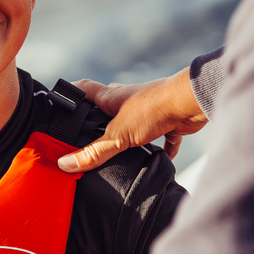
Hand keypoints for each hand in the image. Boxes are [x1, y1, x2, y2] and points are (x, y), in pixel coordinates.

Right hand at [57, 69, 207, 172]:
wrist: (190, 103)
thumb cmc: (153, 108)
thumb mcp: (117, 135)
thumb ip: (93, 152)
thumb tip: (66, 164)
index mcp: (111, 98)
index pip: (85, 89)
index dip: (73, 93)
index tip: (63, 101)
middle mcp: (129, 100)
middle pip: (108, 106)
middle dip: (99, 118)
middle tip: (90, 135)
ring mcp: (149, 109)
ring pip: (134, 121)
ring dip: (129, 135)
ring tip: (121, 152)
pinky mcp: (168, 120)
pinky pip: (164, 135)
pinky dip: (163, 147)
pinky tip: (161, 158)